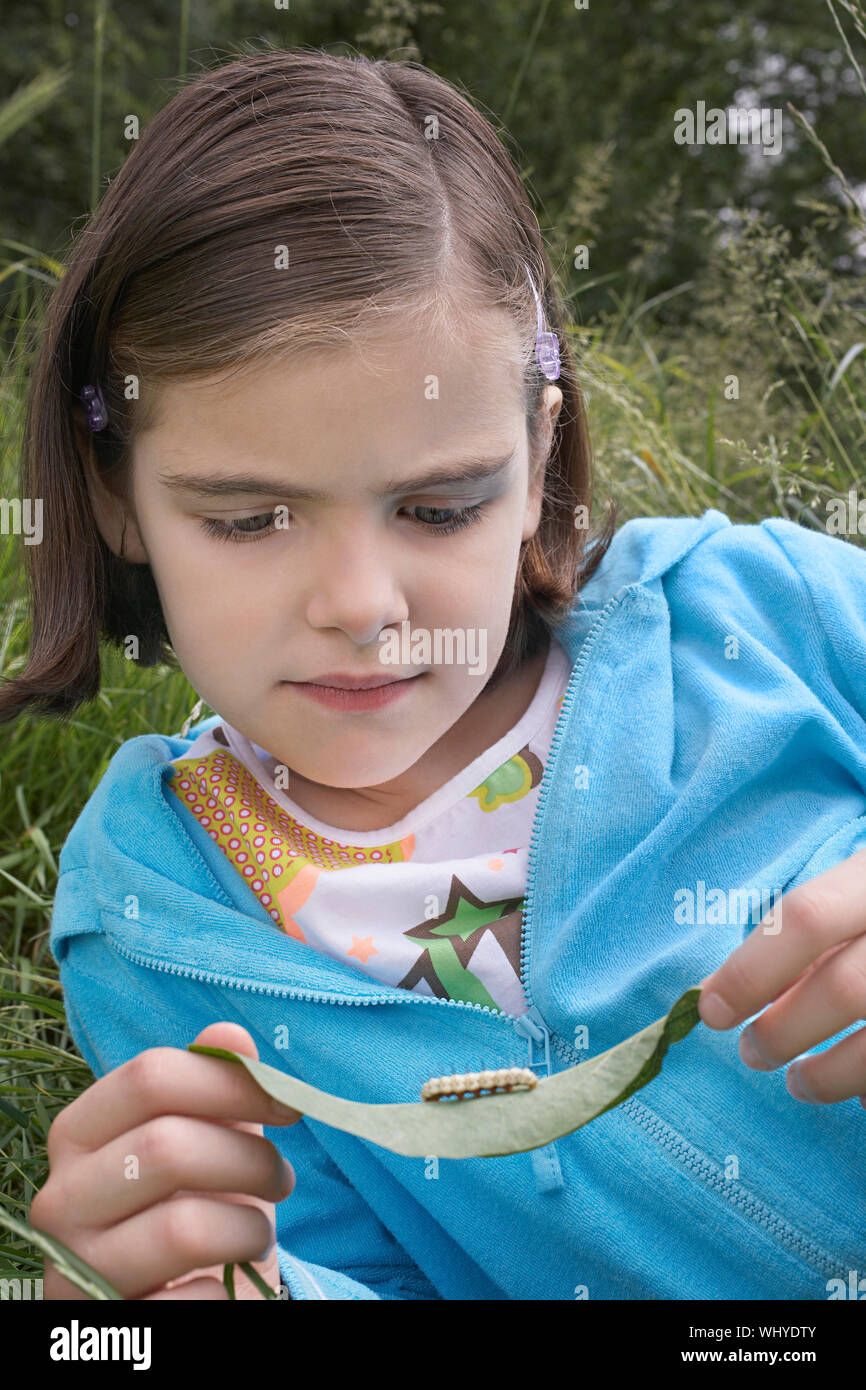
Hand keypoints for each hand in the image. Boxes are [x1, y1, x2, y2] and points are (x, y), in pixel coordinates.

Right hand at [30, 1022, 299, 1298]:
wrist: (181, 1299)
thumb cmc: (198, 1203)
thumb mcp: (212, 1138)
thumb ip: (218, 1086)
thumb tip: (231, 1038)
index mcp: (78, 1132)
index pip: (150, 1077)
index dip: (232, 1083)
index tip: (288, 1103)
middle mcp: (61, 1197)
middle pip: (167, 1146)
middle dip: (250, 1160)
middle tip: (282, 1180)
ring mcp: (75, 1266)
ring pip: (183, 1226)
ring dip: (248, 1228)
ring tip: (258, 1232)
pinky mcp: (105, 1324)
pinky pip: (193, 1298)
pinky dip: (228, 1288)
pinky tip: (225, 1283)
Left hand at [697, 846, 865, 1107]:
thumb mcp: (860, 888)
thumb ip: (812, 932)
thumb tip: (726, 996)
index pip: (807, 919)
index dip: (750, 970)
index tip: (710, 1010)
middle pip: (845, 989)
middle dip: (784, 1031)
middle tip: (752, 1052)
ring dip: (829, 1076)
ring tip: (799, 1082)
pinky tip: (861, 1093)